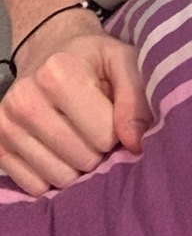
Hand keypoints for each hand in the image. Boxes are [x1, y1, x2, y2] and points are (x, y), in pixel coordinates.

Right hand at [0, 12, 151, 195]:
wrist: (48, 48)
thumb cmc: (91, 57)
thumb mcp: (122, 60)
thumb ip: (136, 96)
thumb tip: (136, 144)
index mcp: (58, 73)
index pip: (104, 135)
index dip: (116, 128)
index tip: (111, 111)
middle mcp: (26, 99)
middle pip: (83, 160)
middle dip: (98, 149)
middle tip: (95, 125)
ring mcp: (6, 125)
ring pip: (59, 178)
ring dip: (77, 165)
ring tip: (77, 134)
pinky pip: (35, 186)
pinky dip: (52, 175)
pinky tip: (56, 149)